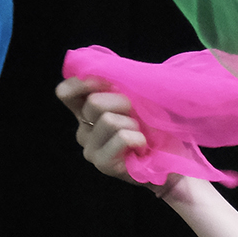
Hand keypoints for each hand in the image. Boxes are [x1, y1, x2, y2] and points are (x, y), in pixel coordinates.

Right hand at [55, 77, 178, 194]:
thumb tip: (106, 72)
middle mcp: (83, 131)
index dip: (83, 83)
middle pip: (94, 103)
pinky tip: (142, 147)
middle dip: (123, 103)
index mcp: (86, 113)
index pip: (66, 93)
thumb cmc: (154, 128)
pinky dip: (138, 138)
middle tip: (137, 117)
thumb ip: (116, 86)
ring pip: (108, 120)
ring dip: (133, 124)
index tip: (109, 83)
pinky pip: (121, 137)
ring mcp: (91, 149)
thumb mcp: (135, 101)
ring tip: (141, 135)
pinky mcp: (102, 164)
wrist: (171, 161)